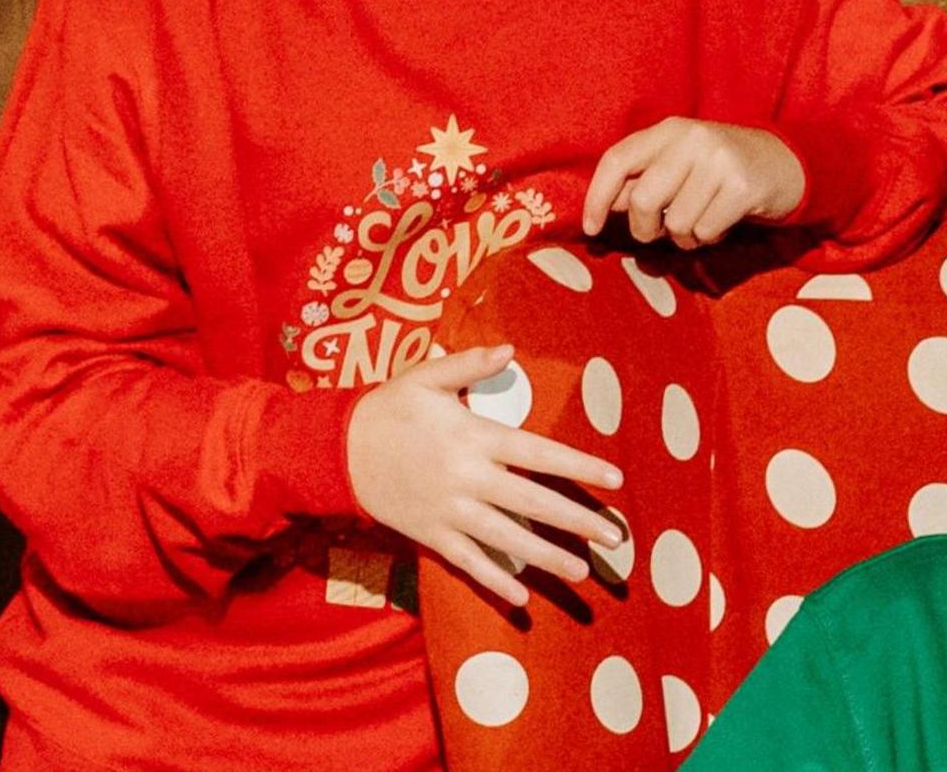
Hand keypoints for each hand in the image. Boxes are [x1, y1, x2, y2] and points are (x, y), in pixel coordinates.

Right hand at [347, 345, 625, 606]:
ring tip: (580, 571)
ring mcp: (449, 512)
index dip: (580, 466)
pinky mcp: (428, 535)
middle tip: (614, 536)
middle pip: (533, 504)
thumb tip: (510, 349)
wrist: (331, 451)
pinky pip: (467, 562)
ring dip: (546, 558)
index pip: (540, 454)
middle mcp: (468, 479)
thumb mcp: (425, 377)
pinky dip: (493, 581)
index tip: (615, 478)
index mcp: (475, 438)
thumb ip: (469, 364)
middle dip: (576, 520)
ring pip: (507, 539)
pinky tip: (520, 598)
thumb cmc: (386, 408)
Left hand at [581, 117, 805, 247]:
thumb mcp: (680, 164)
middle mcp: (693, 139)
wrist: (784, 163)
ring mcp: (719, 161)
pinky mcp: (743, 187)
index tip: (592, 229)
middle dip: (645, 228)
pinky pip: (704, 231)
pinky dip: (708, 237)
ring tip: (701, 221)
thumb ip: (643, 180)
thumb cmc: (719, 169)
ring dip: (683, 236)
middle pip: (642, 200)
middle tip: (660, 230)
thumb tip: (610, 204)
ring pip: (675, 223)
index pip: (617, 160)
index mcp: (669, 130)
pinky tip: (721, 222)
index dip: (597, 197)